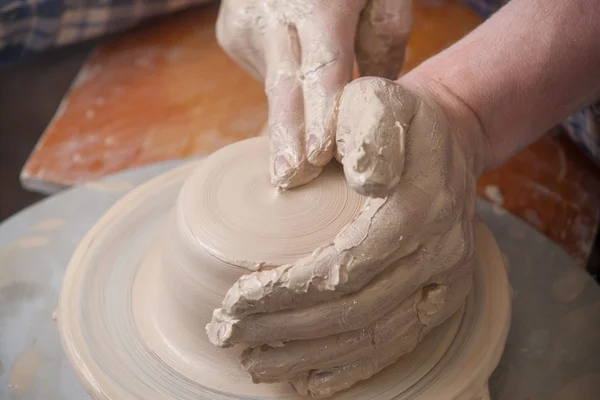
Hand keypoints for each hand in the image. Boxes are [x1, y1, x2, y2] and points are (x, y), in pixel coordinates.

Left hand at [206, 76, 485, 397]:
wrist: (446, 138)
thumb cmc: (396, 117)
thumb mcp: (378, 99)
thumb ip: (367, 131)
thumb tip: (364, 178)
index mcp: (418, 207)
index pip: (343, 267)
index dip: (285, 293)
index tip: (234, 302)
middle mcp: (438, 253)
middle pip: (352, 311)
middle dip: (284, 330)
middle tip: (228, 337)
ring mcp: (445, 280)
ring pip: (372, 335)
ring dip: (308, 356)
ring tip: (255, 364)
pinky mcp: (443, 297)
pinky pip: (397, 344)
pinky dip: (350, 368)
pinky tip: (309, 380)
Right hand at [216, 0, 412, 188]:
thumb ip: (381, 46)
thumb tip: (367, 103)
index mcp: (320, 3)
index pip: (324, 67)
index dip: (323, 113)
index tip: (320, 155)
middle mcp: (274, 14)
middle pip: (283, 87)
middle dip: (286, 138)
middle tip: (285, 180)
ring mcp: (245, 23)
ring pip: (274, 86)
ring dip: (294, 110)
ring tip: (306, 111)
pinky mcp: (230, 33)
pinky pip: (263, 72)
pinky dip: (282, 78)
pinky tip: (289, 57)